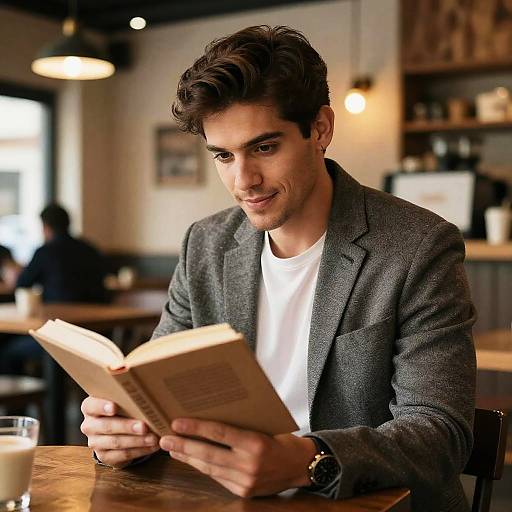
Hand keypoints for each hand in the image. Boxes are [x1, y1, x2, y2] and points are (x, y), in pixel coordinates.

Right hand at [80, 396, 159, 467]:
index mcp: (90, 407)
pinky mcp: (104, 456)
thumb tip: (147, 394)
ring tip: (153, 438)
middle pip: (107, 426)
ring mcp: (95, 442)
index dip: (102, 406)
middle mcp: (89, 425)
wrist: (117, 430)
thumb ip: (127, 398)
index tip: (114, 407)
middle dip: (127, 426)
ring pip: (116, 442)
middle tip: (144, 426)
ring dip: (137, 441)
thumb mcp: (121, 401)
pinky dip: (140, 450)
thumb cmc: (122, 408)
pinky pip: (123, 454)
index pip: (91, 406)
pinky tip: (152, 447)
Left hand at [159, 418, 316, 496]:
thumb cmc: (281, 439)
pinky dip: (203, 468)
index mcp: (256, 443)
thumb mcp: (263, 427)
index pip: (220, 433)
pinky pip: (218, 478)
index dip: (196, 428)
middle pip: (209, 454)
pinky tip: (191, 460)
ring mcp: (246, 481)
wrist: (301, 466)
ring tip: (172, 448)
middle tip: (164, 438)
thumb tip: (209, 418)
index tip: (177, 422)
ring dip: (189, 458)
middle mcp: (250, 464)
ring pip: (210, 468)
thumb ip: (239, 427)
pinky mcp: (244, 492)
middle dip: (184, 445)